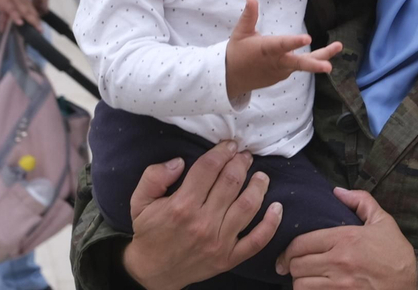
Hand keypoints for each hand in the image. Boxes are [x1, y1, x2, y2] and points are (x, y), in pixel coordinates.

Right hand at [122, 142, 282, 289]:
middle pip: (231, 183)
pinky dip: (271, 223)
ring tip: (261, 175)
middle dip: (241, 164)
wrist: (153, 272)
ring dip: (258, 186)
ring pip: (248, 207)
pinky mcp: (229, 258)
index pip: (208, 169)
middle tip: (245, 156)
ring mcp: (219, 242)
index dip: (222, 152)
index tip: (230, 145)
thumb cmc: (149, 233)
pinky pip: (257, 240)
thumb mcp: (139, 201)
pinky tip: (277, 207)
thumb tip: (179, 161)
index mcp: (181, 206)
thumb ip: (154, 176)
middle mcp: (203, 223)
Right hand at [225, 0, 343, 96]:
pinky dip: (309, 62)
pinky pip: (297, 67)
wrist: (231, 77)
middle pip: (298, 64)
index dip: (294, 42)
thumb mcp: (240, 32)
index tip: (308, 38)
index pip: (282, 45)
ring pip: (303, 65)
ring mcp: (281, 71)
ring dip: (320, 60)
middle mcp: (276, 62)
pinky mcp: (283, 75)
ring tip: (338, 48)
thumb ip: (249, 15)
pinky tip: (322, 56)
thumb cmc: (237, 51)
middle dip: (314, 64)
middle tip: (328, 67)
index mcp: (266, 49)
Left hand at [277, 187, 416, 289]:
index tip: (287, 255)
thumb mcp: (383, 223)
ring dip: (301, 282)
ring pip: (300, 284)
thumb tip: (337, 191)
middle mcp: (339, 262)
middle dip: (293, 266)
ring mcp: (339, 285)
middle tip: (297, 266)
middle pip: (296, 265)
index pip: (301, 243)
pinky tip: (316, 289)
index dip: (289, 250)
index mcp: (345, 239)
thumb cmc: (396, 256)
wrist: (408, 287)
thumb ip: (361, 201)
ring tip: (307, 279)